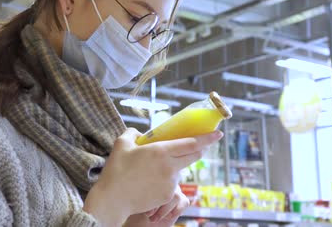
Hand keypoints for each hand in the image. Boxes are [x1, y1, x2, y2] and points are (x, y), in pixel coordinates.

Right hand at [83, 128, 221, 226]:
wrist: (113, 199)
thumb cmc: (116, 170)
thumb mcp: (122, 143)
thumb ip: (133, 133)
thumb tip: (141, 134)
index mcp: (161, 151)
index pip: (192, 143)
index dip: (207, 138)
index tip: (218, 134)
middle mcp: (170, 167)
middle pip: (194, 156)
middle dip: (199, 149)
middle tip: (198, 145)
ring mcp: (170, 183)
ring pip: (179, 170)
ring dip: (174, 166)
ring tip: (151, 169)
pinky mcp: (167, 195)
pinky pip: (171, 184)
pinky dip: (165, 180)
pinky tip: (148, 182)